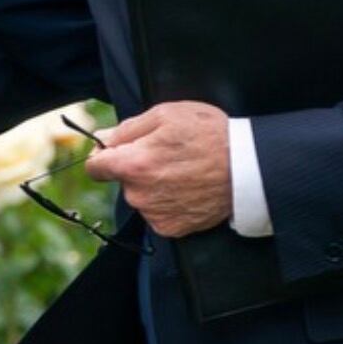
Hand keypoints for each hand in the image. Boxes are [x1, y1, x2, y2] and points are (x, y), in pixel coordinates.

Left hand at [85, 100, 231, 237]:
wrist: (247, 169)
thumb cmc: (209, 135)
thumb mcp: (167, 114)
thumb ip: (128, 128)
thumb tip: (102, 138)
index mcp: (133, 164)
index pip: (95, 167)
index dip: (103, 156)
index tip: (116, 151)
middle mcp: (139, 194)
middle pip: (122, 180)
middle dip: (136, 167)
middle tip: (166, 154)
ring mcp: (154, 214)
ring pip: (141, 197)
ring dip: (153, 185)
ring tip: (182, 170)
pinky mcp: (171, 228)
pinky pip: (157, 213)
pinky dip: (167, 202)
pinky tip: (187, 188)